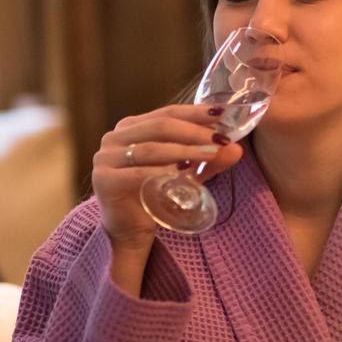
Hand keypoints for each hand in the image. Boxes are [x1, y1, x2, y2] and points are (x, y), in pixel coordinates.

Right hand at [92, 102, 244, 250]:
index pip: (167, 113)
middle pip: (160, 126)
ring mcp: (105, 158)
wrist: (129, 229)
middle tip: (220, 138)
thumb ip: (208, 160)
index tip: (222, 114)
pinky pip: (137, 173)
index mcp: (132, 127)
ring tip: (211, 153)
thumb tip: (236, 149)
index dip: (195, 112)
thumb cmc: (155, 194)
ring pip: (151, 148)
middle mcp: (115, 137)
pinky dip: (162, 172)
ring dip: (184, 150)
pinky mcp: (104, 180)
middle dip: (194, 131)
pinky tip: (182, 173)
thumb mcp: (187, 173)